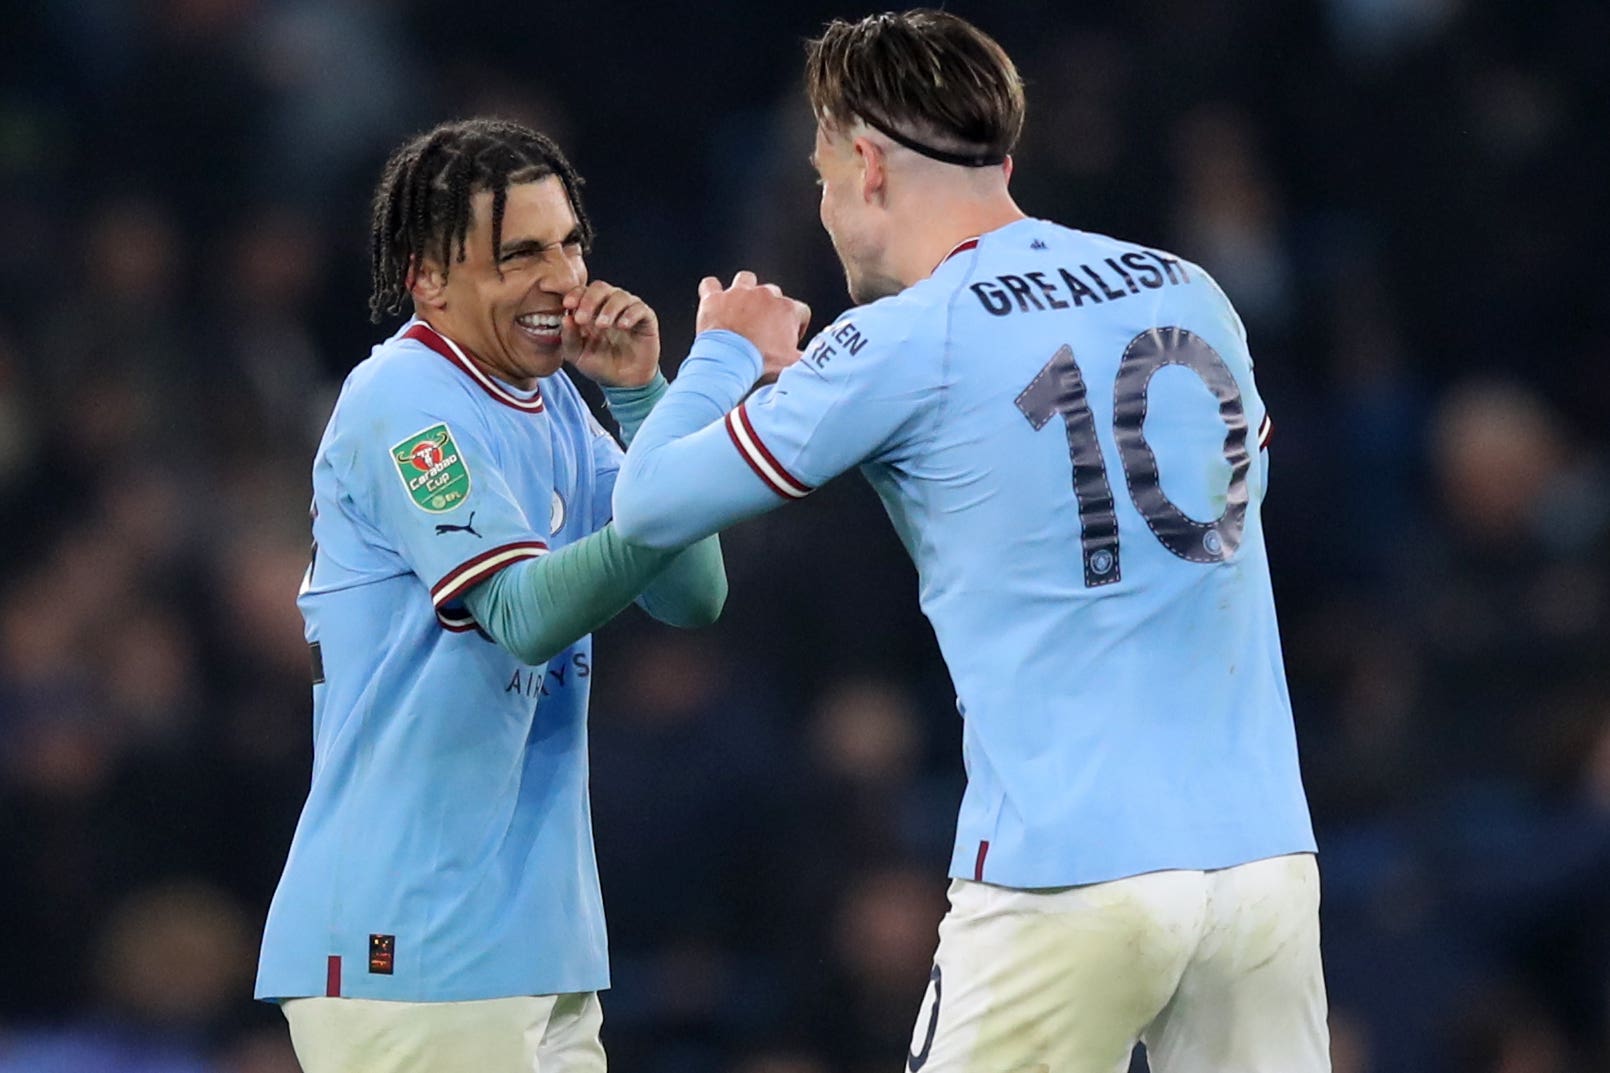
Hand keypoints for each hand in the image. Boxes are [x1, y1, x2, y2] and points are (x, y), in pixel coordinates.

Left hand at [562, 280, 660, 387]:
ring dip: (609, 308)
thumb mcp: (578, 355)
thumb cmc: (601, 365)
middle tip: (582, 319)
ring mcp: (628, 310)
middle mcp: (609, 305)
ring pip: (620, 296)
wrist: (624, 382)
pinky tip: (622, 326)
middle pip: (600, 287)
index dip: (575, 295)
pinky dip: (630, 314)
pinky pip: (640, 308)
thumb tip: (566, 318)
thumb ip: (569, 338)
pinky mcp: (646, 319)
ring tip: (602, 325)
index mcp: (591, 310)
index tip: (567, 306)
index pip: (582, 291)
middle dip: (589, 300)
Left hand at [696, 271, 810, 381]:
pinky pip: (711, 284)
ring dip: (745, 291)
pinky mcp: (715, 298)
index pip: (800, 311)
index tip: (788, 339)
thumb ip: (809, 359)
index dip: (796, 325)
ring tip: (742, 308)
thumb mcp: (792, 364)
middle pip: (773, 295)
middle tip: (764, 330)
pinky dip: (711, 291)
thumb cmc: (761, 361)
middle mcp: (764, 295)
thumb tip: (821, 362)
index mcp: (786, 308)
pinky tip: (714, 300)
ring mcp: (738, 293)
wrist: (729, 360)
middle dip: (770, 309)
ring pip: (746, 280)